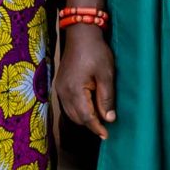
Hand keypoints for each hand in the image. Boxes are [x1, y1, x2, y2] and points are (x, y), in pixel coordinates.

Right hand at [57, 23, 117, 138]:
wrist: (81, 33)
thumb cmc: (95, 51)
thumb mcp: (106, 74)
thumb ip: (106, 98)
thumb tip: (109, 119)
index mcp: (75, 90)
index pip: (86, 117)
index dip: (97, 127)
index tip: (106, 135)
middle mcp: (63, 92)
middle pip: (76, 117)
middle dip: (90, 124)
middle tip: (105, 127)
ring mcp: (60, 88)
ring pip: (70, 112)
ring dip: (83, 118)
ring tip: (98, 119)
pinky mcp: (60, 84)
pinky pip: (67, 104)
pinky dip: (77, 110)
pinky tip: (88, 107)